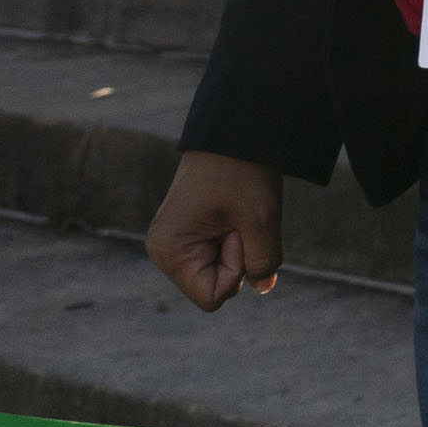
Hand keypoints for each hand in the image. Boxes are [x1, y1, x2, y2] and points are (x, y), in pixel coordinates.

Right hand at [146, 151, 283, 312]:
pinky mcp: (186, 233)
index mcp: (170, 252)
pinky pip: (217, 255)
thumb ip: (264, 260)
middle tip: (237, 217)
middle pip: (215, 286)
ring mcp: (173, 243)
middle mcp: (163, 252)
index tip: (237, 232)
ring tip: (233, 212)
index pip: (214, 296)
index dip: (236, 270)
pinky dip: (232, 239)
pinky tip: (230, 213)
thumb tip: (263, 287)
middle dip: (237, 259)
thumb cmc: (242, 170)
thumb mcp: (261, 219)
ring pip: (218, 271)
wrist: (233, 130)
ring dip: (237, 247)